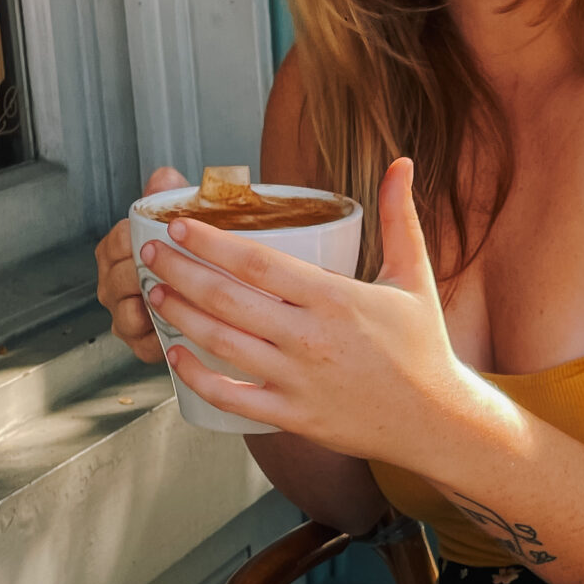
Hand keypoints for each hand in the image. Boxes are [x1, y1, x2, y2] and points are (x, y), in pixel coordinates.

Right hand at [95, 162, 182, 363]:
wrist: (210, 295)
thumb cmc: (189, 253)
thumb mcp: (183, 218)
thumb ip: (169, 194)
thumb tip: (164, 178)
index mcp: (117, 248)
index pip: (120, 239)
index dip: (140, 239)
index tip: (167, 238)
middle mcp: (112, 281)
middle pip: (119, 276)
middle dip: (146, 273)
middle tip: (177, 269)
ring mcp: (122, 313)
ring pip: (126, 310)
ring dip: (151, 305)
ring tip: (177, 297)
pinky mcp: (137, 342)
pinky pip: (140, 341)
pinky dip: (157, 334)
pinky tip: (178, 324)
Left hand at [139, 158, 470, 457]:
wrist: (434, 420)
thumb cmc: (422, 346)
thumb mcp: (414, 275)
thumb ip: (399, 217)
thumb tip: (402, 163)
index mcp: (334, 298)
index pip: (257, 263)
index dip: (211, 242)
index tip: (179, 225)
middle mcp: (309, 338)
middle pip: (227, 299)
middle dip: (180, 273)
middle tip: (149, 254)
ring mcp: (296, 380)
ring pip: (221, 344)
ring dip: (180, 316)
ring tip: (153, 293)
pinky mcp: (291, 415)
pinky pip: (231, 396)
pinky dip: (197, 377)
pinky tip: (176, 354)